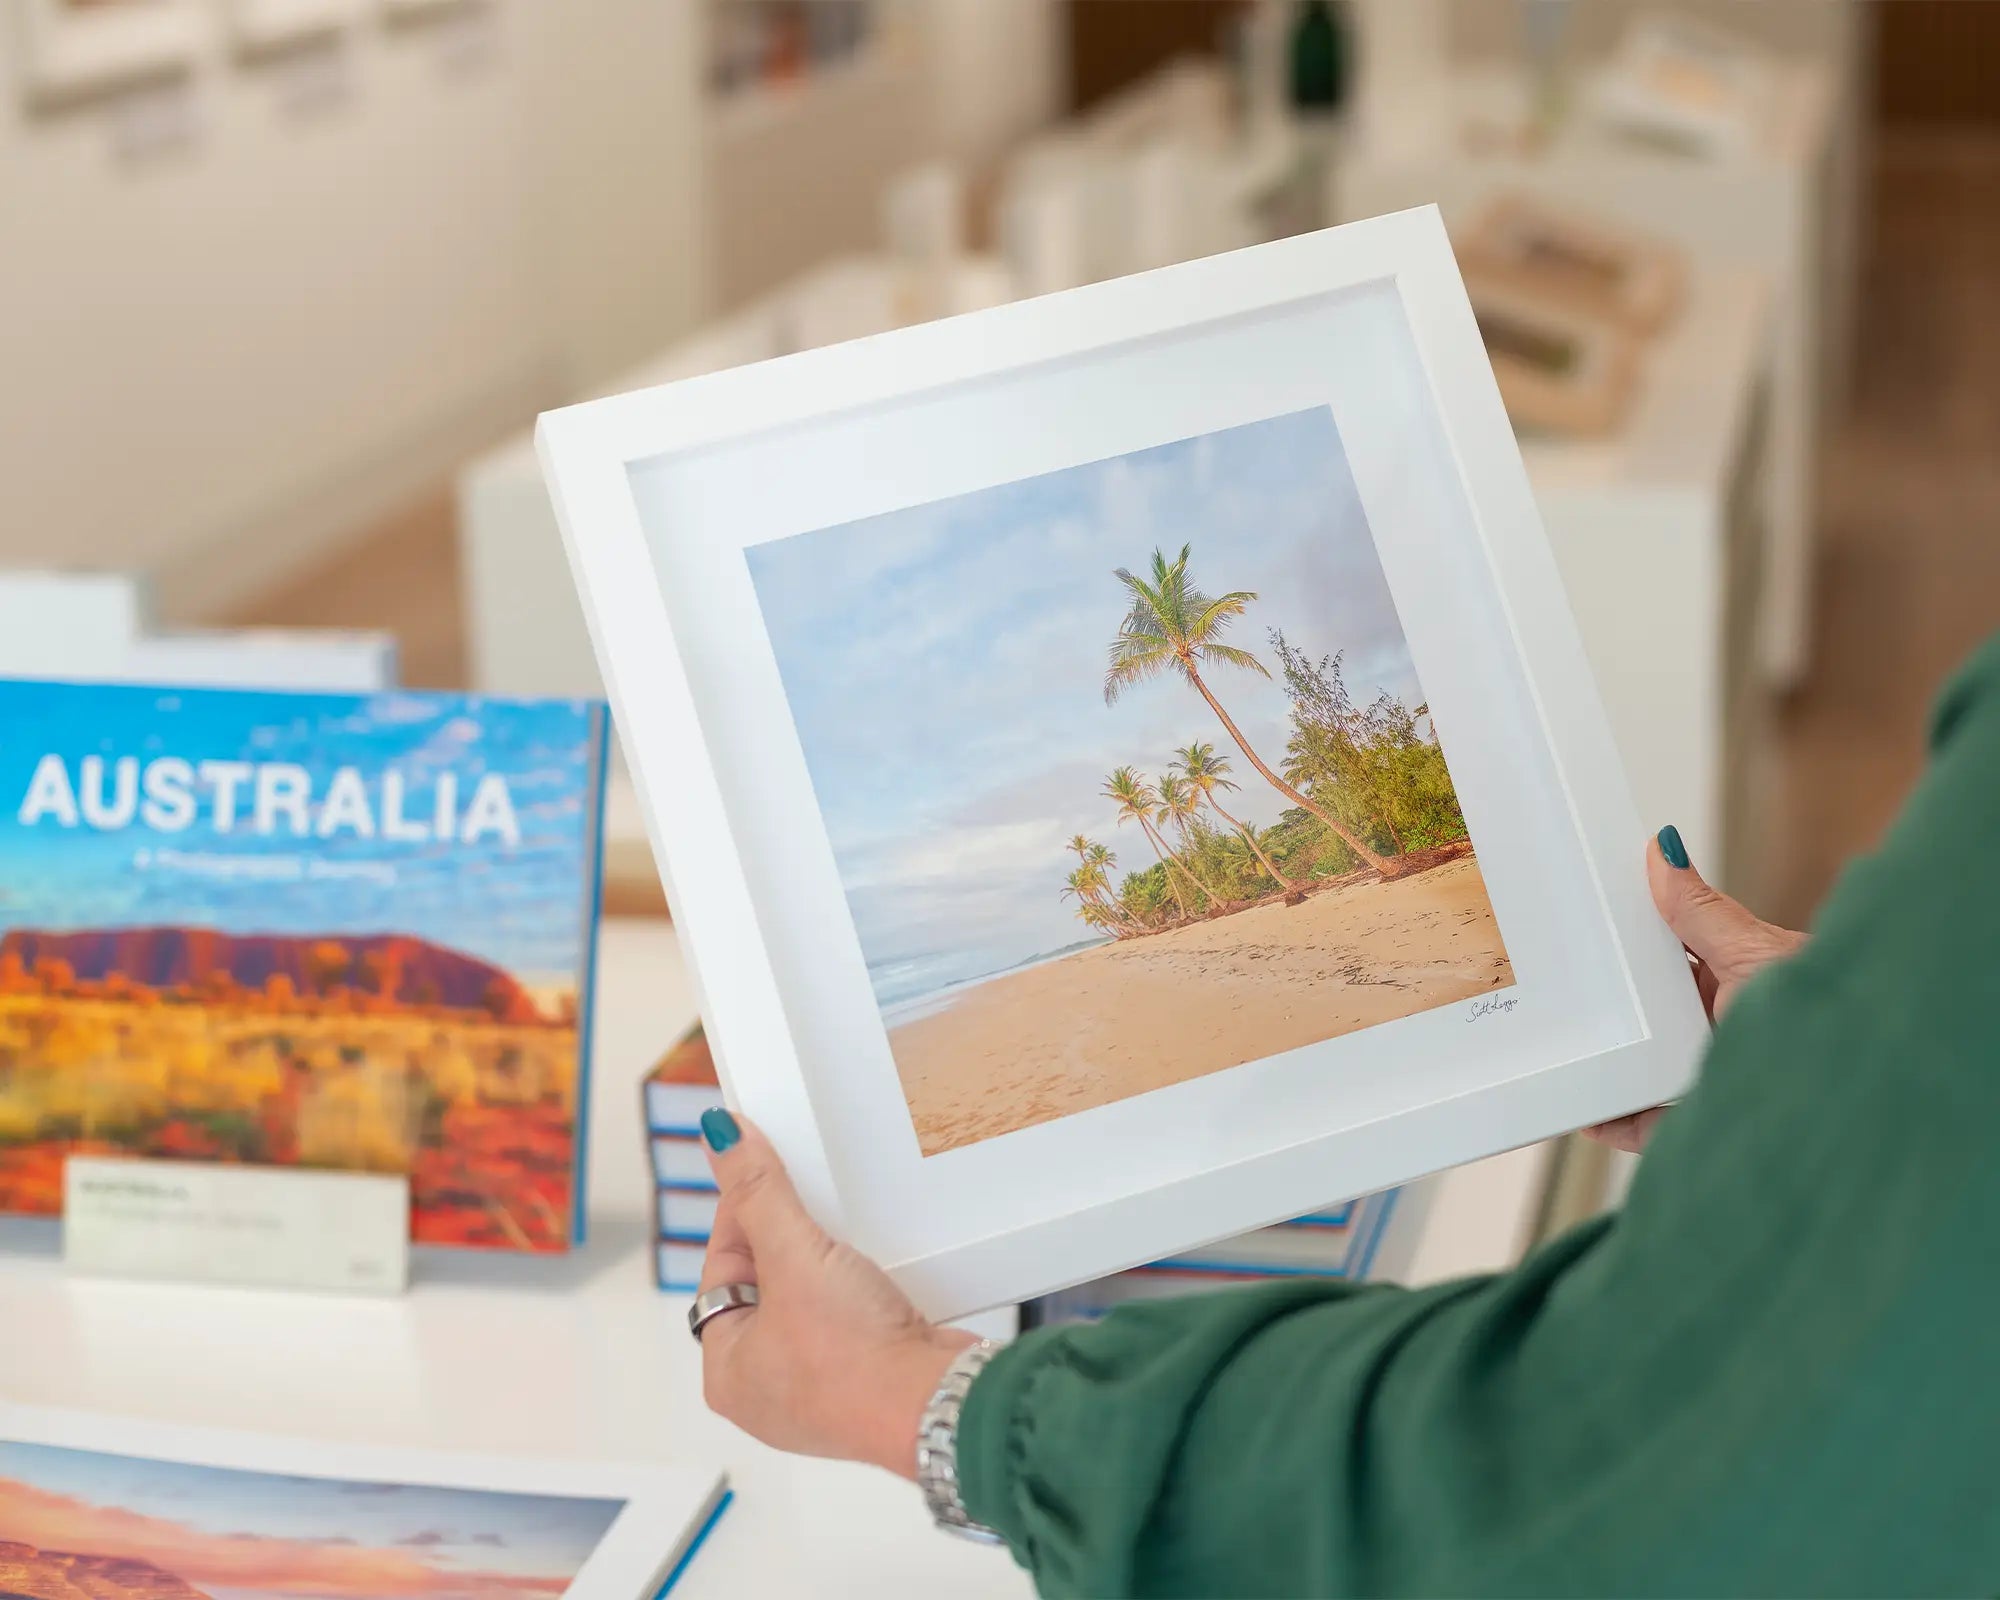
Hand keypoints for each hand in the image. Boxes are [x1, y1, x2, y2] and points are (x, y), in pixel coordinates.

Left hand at [693, 1109, 971, 1476]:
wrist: (933, 1405)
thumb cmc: (852, 1357)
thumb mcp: (794, 1255)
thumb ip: (758, 1192)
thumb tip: (720, 1137)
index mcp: (727, 1369)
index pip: (722, 1267)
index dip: (744, 1214)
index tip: (766, 1173)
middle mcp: (767, 1386)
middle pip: (768, 1283)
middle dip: (792, 1241)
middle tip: (813, 1206)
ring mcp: (820, 1387)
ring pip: (814, 1300)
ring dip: (831, 1265)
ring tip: (848, 1236)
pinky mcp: (868, 1380)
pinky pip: (853, 1319)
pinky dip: (865, 1291)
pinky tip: (878, 1269)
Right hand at [1586, 826, 1806, 1152]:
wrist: (1860, 1096)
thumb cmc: (1829, 1019)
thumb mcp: (1753, 954)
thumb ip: (1701, 911)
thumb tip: (1663, 848)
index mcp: (1731, 982)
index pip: (1664, 959)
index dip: (1623, 949)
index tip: (1579, 931)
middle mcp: (1717, 1030)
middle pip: (1645, 1017)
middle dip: (1607, 1010)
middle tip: (1557, 994)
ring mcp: (1708, 1077)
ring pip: (1639, 1070)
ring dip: (1604, 1065)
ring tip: (1564, 1052)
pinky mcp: (1701, 1122)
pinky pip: (1645, 1124)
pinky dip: (1612, 1120)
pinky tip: (1587, 1112)